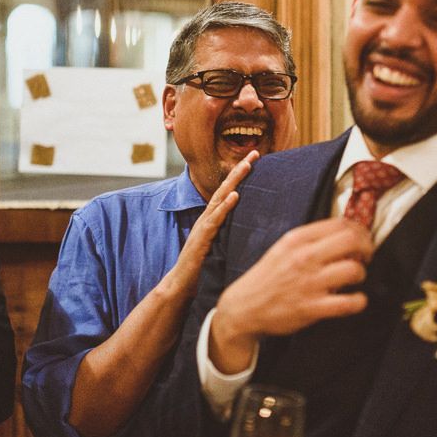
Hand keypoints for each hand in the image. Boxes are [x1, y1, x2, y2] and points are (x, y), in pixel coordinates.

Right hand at [167, 150, 259, 297]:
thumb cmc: (203, 266)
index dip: (240, 175)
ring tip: (247, 165)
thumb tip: (251, 226)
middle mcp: (208, 218)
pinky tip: (235, 196)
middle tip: (255, 152)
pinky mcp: (203, 239)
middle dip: (240, 169)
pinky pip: (215, 220)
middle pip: (226, 188)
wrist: (181, 284)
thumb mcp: (220, 244)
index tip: (255, 159)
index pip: (229, 191)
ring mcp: (204, 227)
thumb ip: (230, 232)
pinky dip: (225, 207)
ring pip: (220, 198)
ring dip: (234, 181)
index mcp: (213, 218)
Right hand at [210, 218, 372, 371]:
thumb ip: (311, 239)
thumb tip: (345, 234)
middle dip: (368, 248)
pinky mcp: (312, 307)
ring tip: (355, 279)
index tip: (363, 239)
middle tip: (366, 256)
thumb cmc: (269, 276)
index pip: (341, 223)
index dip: (360, 230)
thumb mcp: (284, 247)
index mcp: (298, 238)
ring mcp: (309, 282)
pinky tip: (355, 300)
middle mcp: (304, 257)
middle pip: (352, 241)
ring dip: (361, 274)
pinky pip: (349, 303)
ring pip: (354, 270)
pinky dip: (359, 301)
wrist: (244, 306)